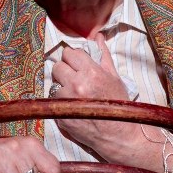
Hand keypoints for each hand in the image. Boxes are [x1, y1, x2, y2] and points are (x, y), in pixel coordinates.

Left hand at [51, 33, 139, 157]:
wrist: (119, 135)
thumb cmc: (119, 105)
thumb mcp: (114, 77)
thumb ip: (103, 55)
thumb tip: (97, 36)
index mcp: (91, 73)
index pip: (69, 53)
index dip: (73, 57)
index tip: (78, 63)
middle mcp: (77, 85)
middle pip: (57, 66)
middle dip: (65, 69)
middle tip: (75, 77)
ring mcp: (67, 101)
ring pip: (53, 83)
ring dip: (61, 86)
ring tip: (75, 94)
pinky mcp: (61, 115)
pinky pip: (53, 100)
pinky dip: (60, 101)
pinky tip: (73, 106)